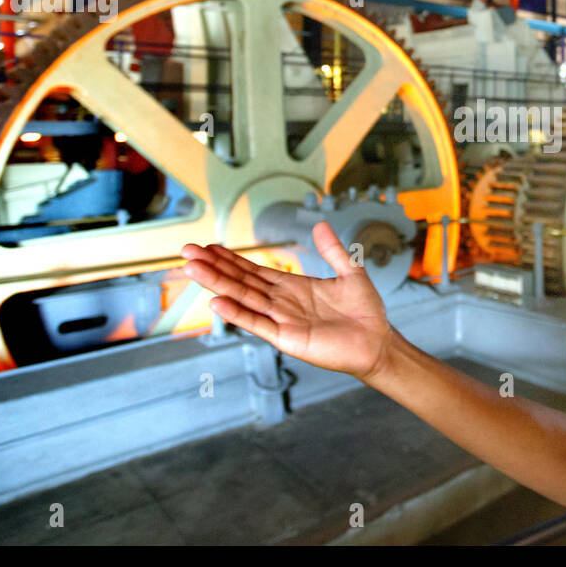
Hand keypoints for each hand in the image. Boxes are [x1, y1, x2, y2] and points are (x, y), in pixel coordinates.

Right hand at [180, 221, 394, 380]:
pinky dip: (237, 314)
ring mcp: (282, 320)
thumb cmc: (365, 312)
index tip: (207, 247)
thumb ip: (333, 251)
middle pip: (241, 281)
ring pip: (243, 299)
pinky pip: (258, 324)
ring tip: (193, 270)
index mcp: (292, 287)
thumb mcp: (350, 273)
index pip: (254, 271)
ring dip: (218, 284)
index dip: (230, 259)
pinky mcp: (288, 338)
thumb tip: (319, 224)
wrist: (378, 342)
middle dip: (214, 267)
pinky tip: (217, 302)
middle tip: (187, 252)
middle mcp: (281, 303)